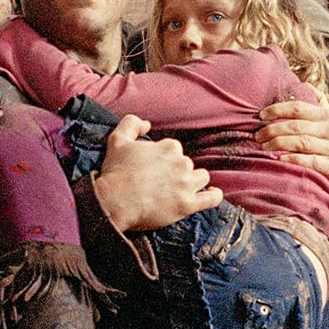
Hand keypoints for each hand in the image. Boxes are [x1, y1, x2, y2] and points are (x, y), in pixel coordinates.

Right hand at [92, 115, 221, 231]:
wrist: (114, 201)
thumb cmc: (115, 172)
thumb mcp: (117, 139)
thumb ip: (131, 124)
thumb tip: (146, 124)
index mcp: (169, 147)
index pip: (175, 150)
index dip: (164, 159)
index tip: (154, 169)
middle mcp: (182, 163)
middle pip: (187, 164)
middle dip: (177, 172)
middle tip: (160, 183)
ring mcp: (187, 185)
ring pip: (201, 178)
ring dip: (194, 181)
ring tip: (181, 189)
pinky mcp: (188, 205)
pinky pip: (212, 199)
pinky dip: (214, 195)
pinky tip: (213, 193)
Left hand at [254, 100, 328, 200]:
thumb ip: (318, 103)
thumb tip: (303, 83)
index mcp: (326, 115)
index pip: (298, 108)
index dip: (277, 109)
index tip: (261, 115)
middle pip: (295, 126)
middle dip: (272, 130)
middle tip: (257, 136)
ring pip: (301, 142)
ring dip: (278, 143)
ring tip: (263, 147)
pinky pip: (310, 161)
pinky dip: (293, 159)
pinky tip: (279, 159)